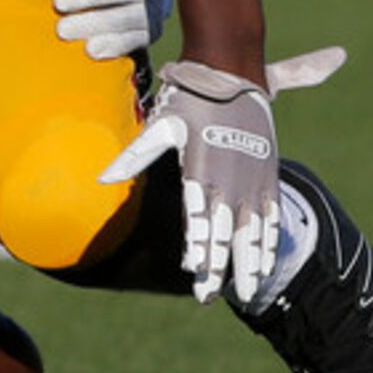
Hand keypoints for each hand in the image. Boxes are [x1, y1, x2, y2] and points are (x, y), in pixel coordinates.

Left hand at [98, 47, 346, 304]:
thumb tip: (102, 177)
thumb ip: (134, 155)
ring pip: (253, 231)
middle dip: (219, 269)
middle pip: (226, 234)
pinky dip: (269, 242)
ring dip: (249, 263)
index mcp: (201, 171)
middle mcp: (230, 180)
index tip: (193, 275)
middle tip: (208, 297)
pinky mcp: (268, 175)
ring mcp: (252, 180)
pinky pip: (271, 217)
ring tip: (246, 292)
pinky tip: (265, 263)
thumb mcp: (160, 124)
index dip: (198, 250)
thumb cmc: (189, 100)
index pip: (198, 221)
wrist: (231, 74)